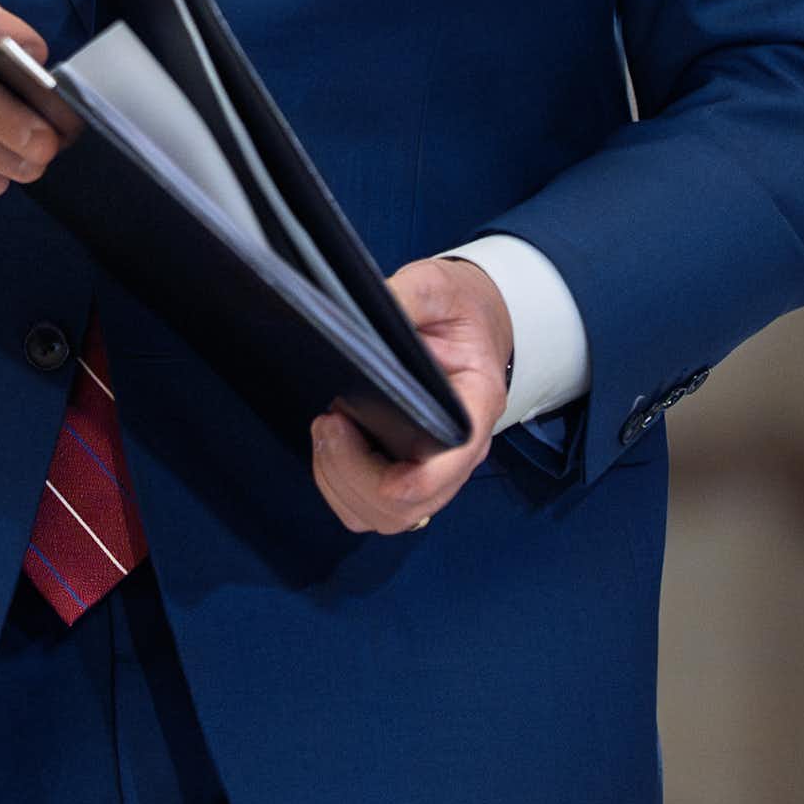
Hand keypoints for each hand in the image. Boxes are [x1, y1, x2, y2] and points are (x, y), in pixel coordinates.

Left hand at [309, 255, 511, 535]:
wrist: (472, 321)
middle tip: (329, 421)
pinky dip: (340, 487)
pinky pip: (371, 507)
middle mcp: (460, 451)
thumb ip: (408, 296)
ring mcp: (434, 468)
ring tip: (326, 428)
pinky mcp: (406, 470)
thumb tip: (360, 315)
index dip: (419, 480)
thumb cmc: (458, 307)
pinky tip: (331, 443)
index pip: (457, 459)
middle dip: (356, 475)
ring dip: (342, 484)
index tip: (377, 466)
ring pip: (386, 517)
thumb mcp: (437, 285)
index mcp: (477, 404)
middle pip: (411, 505)